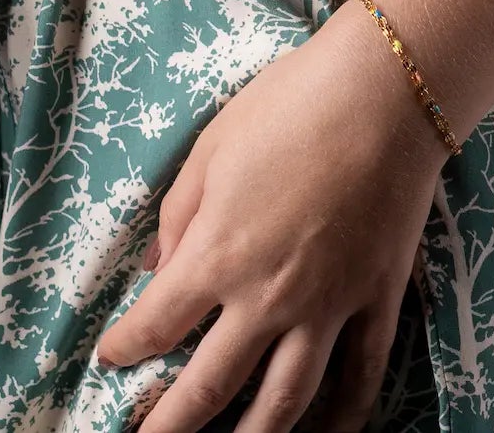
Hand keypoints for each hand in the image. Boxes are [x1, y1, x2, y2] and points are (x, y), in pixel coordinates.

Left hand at [95, 0, 450, 432]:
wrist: (383, 93)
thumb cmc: (288, 105)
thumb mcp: (212, 147)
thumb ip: (179, 215)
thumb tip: (156, 269)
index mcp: (217, 254)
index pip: (157, 323)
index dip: (126, 347)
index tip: (110, 359)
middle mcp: (266, 298)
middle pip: (209, 386)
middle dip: (170, 426)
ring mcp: (327, 307)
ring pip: (283, 402)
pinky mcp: (377, 301)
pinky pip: (359, 377)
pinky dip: (343, 417)